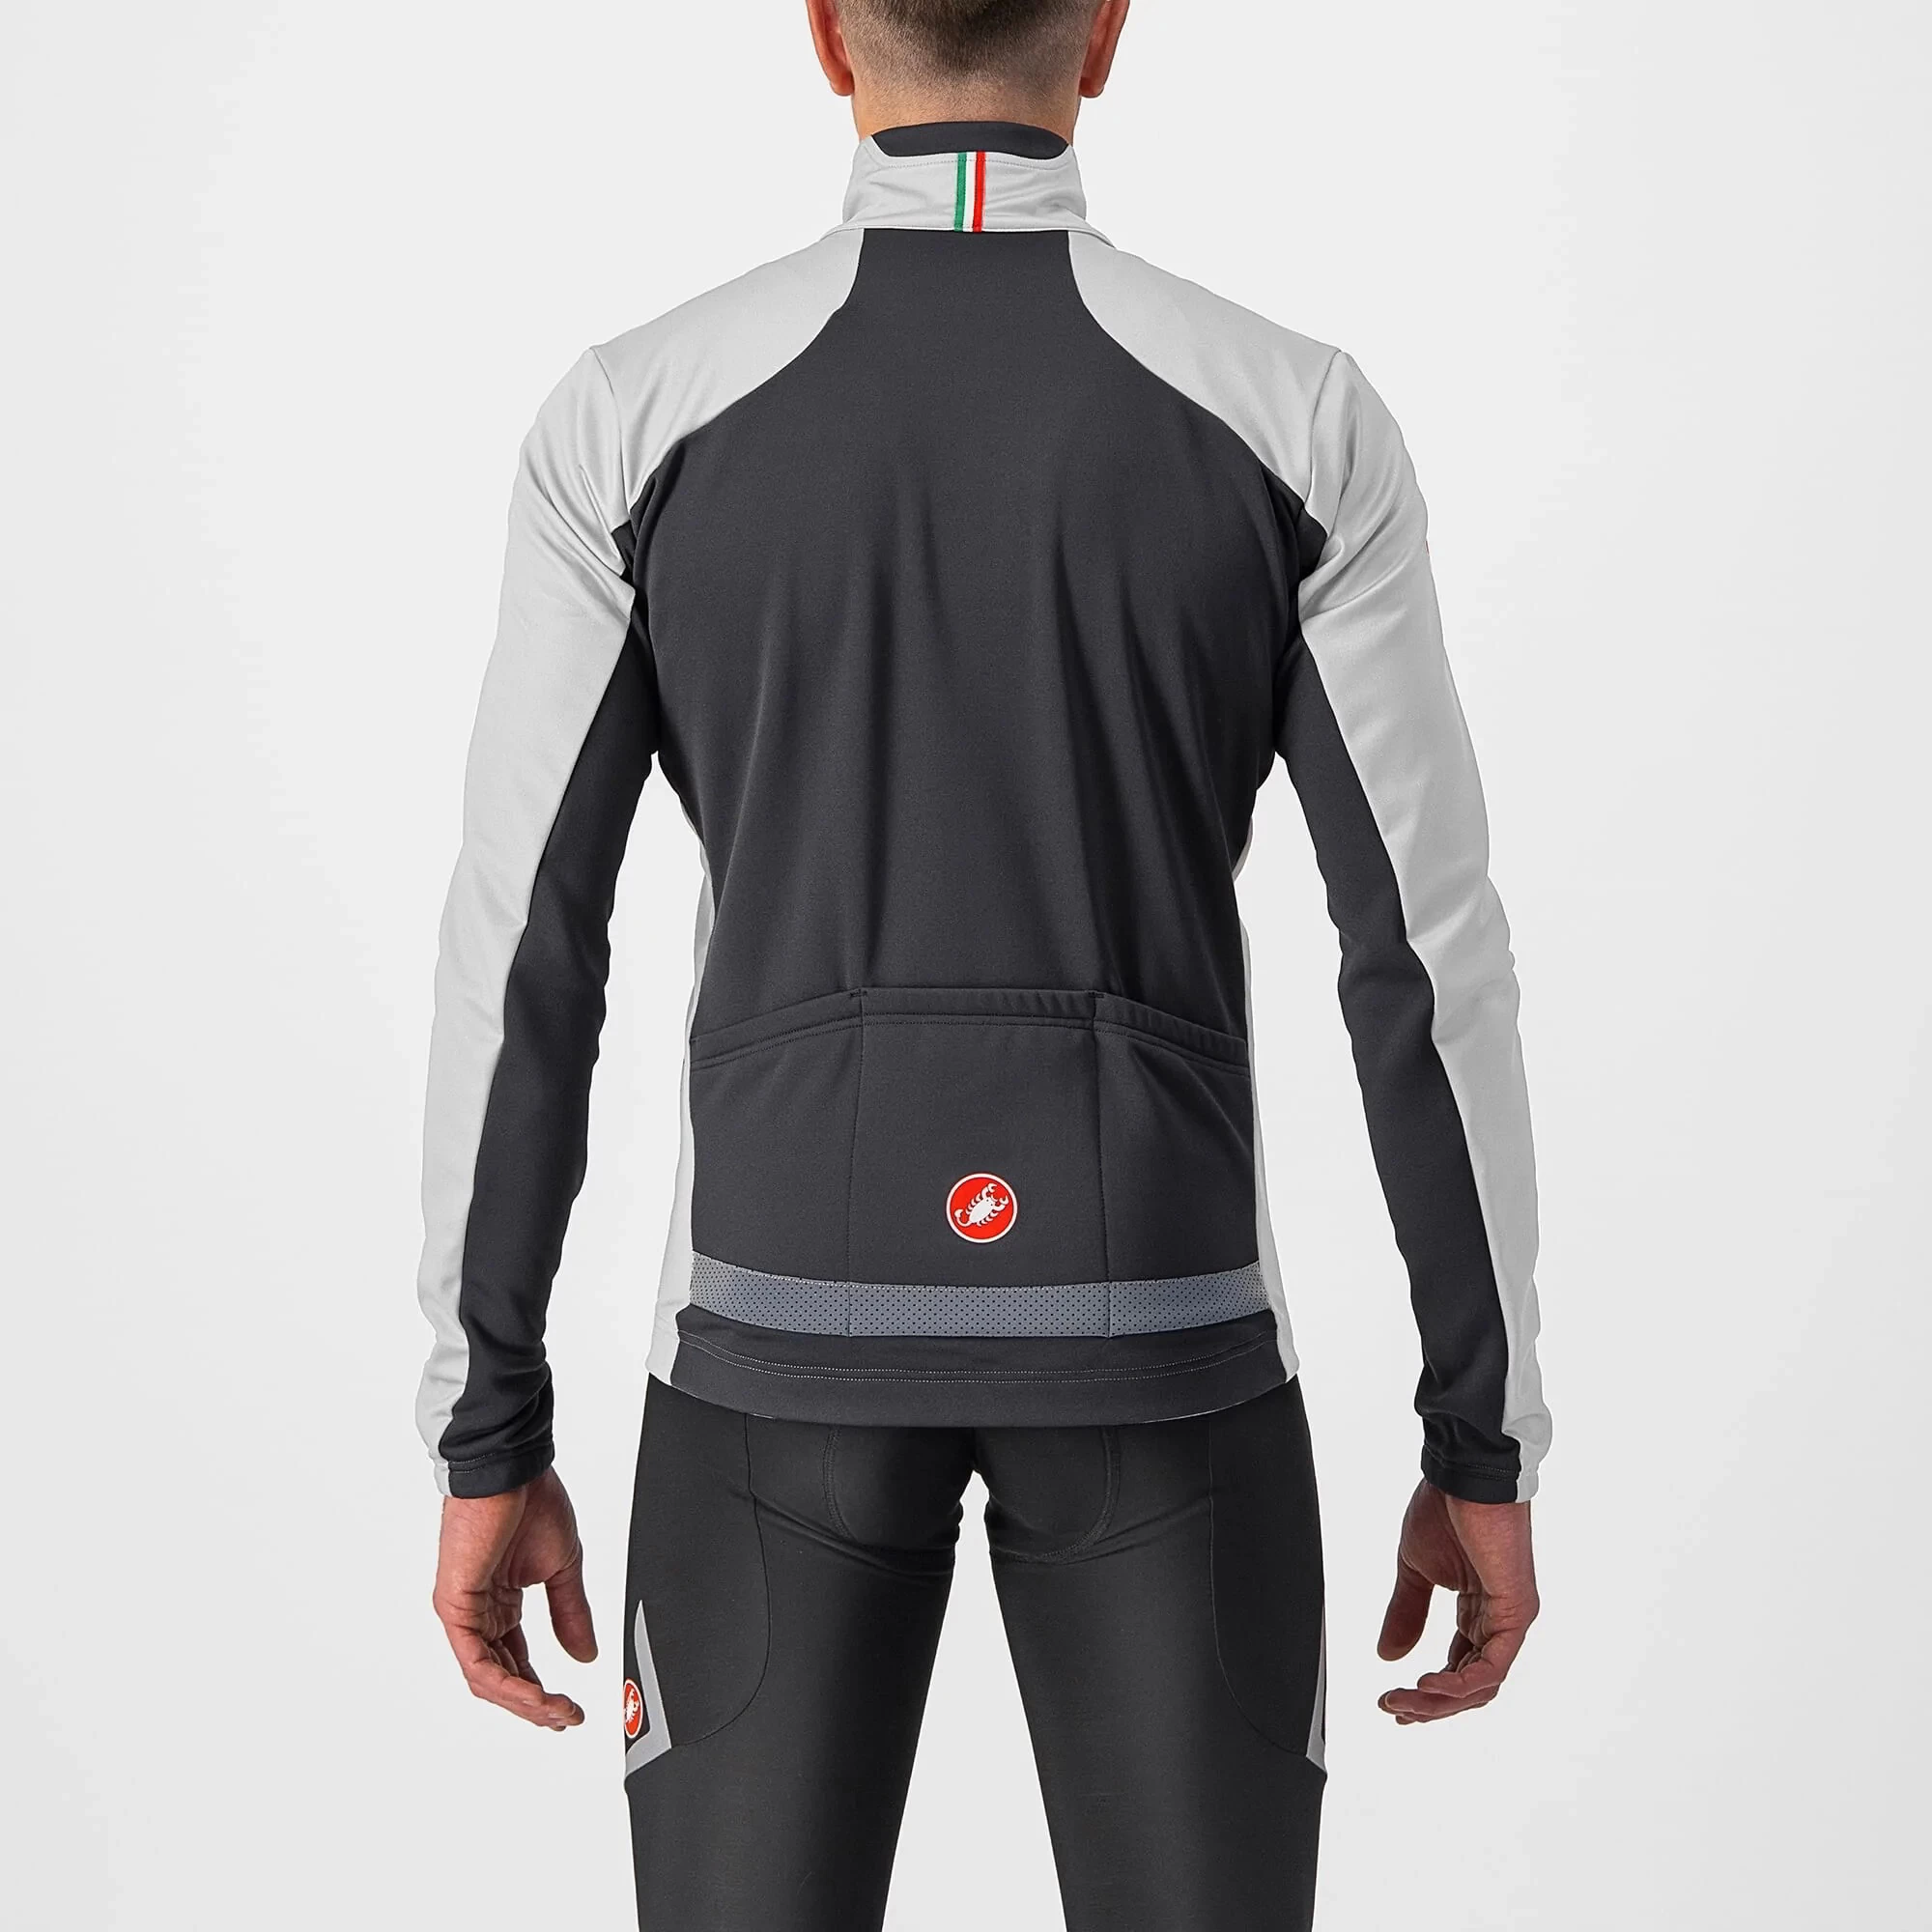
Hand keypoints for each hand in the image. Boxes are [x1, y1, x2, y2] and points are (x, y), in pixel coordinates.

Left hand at [432, 1467, 597, 1729]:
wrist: (512, 1468)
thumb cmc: (531, 1501)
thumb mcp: (562, 1566)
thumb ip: (570, 1613)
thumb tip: (584, 1656)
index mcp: (499, 1601)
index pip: (515, 1660)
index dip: (540, 1690)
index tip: (568, 1709)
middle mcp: (477, 1611)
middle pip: (500, 1677)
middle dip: (534, 1705)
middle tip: (564, 1719)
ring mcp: (463, 1611)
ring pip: (487, 1677)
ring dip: (523, 1701)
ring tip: (556, 1712)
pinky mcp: (455, 1606)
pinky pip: (477, 1662)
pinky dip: (508, 1684)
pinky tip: (535, 1694)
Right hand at [1376, 1479, 1537, 1723]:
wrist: (1463, 1475)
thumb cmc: (1445, 1509)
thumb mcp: (1416, 1569)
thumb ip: (1406, 1613)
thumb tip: (1387, 1656)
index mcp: (1478, 1610)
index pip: (1459, 1668)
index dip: (1428, 1693)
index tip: (1393, 1703)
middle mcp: (1498, 1620)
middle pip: (1470, 1686)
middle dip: (1429, 1705)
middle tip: (1393, 1708)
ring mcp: (1510, 1619)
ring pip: (1481, 1684)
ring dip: (1439, 1701)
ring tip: (1402, 1701)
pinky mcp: (1515, 1613)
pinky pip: (1492, 1666)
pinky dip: (1460, 1684)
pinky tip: (1428, 1685)